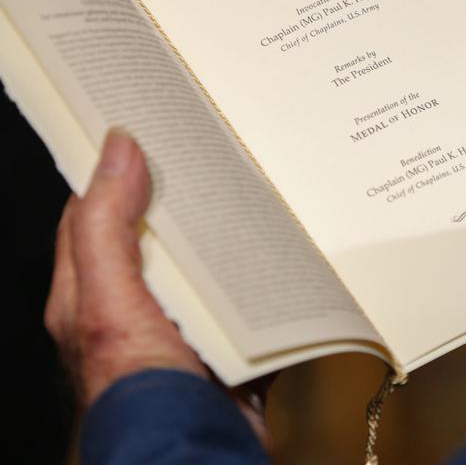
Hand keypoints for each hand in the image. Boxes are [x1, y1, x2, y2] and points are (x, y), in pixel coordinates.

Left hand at [45, 129, 271, 446]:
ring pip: (202, 264)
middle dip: (179, 198)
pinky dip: (258, 277)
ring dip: (224, 237)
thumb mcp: (110, 301)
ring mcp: (180, 325)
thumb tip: (117, 152)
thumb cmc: (139, 389)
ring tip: (250, 196)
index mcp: (90, 295)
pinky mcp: (222, 342)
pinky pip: (242, 297)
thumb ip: (106, 229)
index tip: (142, 134)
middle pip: (155, 236)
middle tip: (206, 156)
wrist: (194, 453)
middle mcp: (134, 307)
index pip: (93, 216)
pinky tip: (275, 255)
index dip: (112, 172)